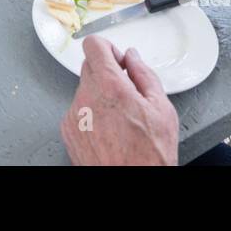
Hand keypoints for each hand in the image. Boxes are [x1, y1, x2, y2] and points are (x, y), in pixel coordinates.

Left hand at [61, 36, 178, 165]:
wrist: (131, 185)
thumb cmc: (148, 157)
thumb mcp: (162, 110)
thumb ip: (144, 75)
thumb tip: (133, 58)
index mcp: (110, 86)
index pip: (94, 45)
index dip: (108, 48)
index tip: (118, 60)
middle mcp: (87, 97)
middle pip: (89, 66)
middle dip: (107, 73)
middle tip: (126, 92)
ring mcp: (74, 115)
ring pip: (84, 89)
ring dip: (100, 96)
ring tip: (120, 119)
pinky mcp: (68, 130)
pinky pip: (78, 110)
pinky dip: (91, 114)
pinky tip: (109, 130)